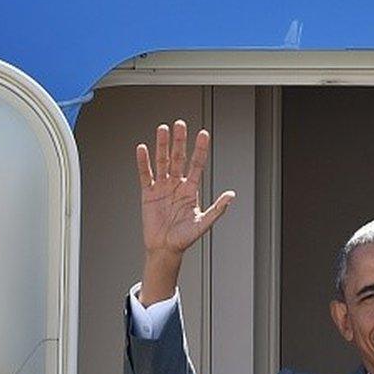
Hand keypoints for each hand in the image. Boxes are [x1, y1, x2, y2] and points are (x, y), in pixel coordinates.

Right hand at [136, 120, 234, 304]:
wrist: (164, 249)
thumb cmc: (184, 238)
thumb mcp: (203, 223)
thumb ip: (217, 209)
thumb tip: (231, 195)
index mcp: (191, 189)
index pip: (196, 164)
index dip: (199, 149)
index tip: (203, 134)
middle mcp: (176, 184)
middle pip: (178, 158)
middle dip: (179, 141)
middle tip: (180, 124)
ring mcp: (162, 187)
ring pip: (162, 162)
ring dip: (162, 146)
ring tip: (162, 130)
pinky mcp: (148, 193)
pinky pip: (145, 174)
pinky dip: (143, 162)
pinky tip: (142, 149)